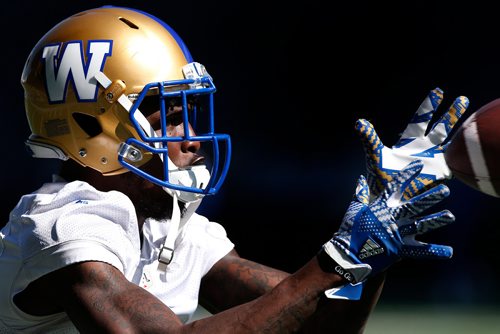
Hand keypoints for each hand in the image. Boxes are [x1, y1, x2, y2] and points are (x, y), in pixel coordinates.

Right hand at [323, 159, 452, 283]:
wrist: (346, 256)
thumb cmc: (348, 232)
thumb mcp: (354, 210)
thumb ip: (360, 194)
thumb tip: (362, 179)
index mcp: (380, 207)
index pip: (395, 187)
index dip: (407, 175)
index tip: (419, 166)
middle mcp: (391, 219)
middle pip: (414, 206)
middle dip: (430, 198)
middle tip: (445, 190)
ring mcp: (397, 235)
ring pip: (421, 225)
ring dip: (436, 220)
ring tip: (450, 216)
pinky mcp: (399, 251)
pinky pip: (420, 251)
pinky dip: (434, 251)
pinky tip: (449, 251)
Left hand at [355, 87, 467, 199]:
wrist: (388, 197)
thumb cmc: (380, 176)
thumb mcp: (375, 155)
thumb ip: (369, 139)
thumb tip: (359, 122)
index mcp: (408, 140)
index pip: (420, 119)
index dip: (429, 106)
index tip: (438, 91)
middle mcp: (423, 147)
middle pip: (440, 126)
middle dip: (451, 113)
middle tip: (463, 98)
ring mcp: (433, 159)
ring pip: (450, 140)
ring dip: (460, 129)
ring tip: (473, 120)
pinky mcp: (439, 172)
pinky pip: (454, 159)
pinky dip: (462, 151)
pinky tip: (472, 144)